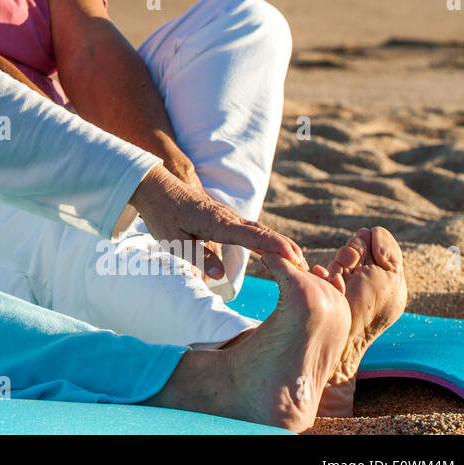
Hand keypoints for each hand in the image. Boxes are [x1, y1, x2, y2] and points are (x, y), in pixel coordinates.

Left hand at [129, 163, 305, 279]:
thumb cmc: (162, 214)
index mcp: (217, 223)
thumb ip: (198, 256)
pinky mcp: (225, 217)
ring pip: (260, 230)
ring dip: (281, 244)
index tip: (295, 258)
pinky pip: (252, 229)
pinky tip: (277, 249)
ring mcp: (228, 216)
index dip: (274, 248)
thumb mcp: (174, 240)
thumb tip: (220, 276)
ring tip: (300, 261)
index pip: (252, 237)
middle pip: (264, 233)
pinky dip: (269, 239)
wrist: (156, 187)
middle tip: (307, 269)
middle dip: (287, 249)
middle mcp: (228, 218)